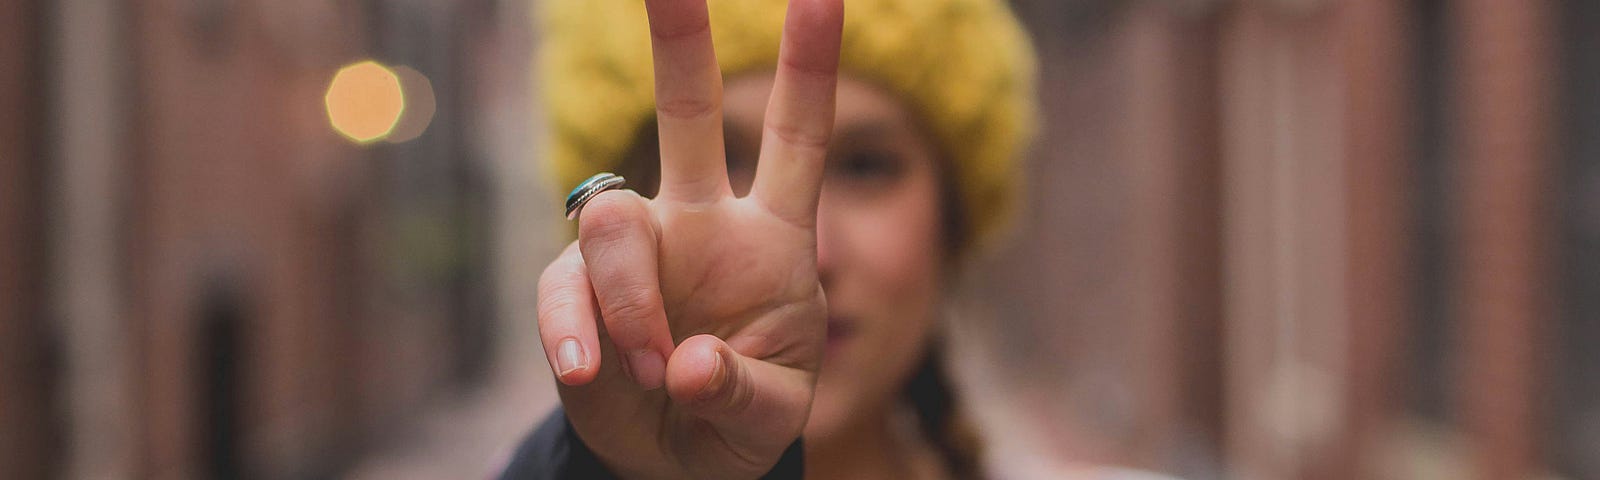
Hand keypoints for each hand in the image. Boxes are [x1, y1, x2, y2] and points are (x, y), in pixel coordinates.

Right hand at [534, 0, 842, 477]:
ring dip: (633, 301)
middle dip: (679, 42)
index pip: (796, 139)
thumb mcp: (771, 417)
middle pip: (687, 114)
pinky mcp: (575, 292)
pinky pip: (561, 290)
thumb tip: (688, 364)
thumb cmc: (739, 417)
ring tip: (656, 372)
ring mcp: (636, 253)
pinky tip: (592, 374)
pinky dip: (575, 334)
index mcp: (773, 238)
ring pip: (613, 220)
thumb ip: (743, 392)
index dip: (809, 68)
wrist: (673, 458)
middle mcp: (701, 223)